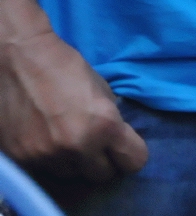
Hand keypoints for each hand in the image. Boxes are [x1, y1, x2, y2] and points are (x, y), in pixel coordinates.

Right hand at [0, 29, 145, 181]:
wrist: (20, 60)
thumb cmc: (66, 68)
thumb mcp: (103, 91)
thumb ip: (112, 120)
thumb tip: (116, 140)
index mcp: (104, 126)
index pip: (134, 162)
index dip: (131, 154)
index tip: (125, 147)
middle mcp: (77, 146)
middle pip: (103, 175)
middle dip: (105, 161)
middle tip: (98, 145)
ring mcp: (48, 156)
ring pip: (74, 175)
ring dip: (76, 162)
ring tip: (69, 139)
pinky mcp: (24, 159)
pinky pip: (47, 170)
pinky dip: (52, 159)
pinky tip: (48, 139)